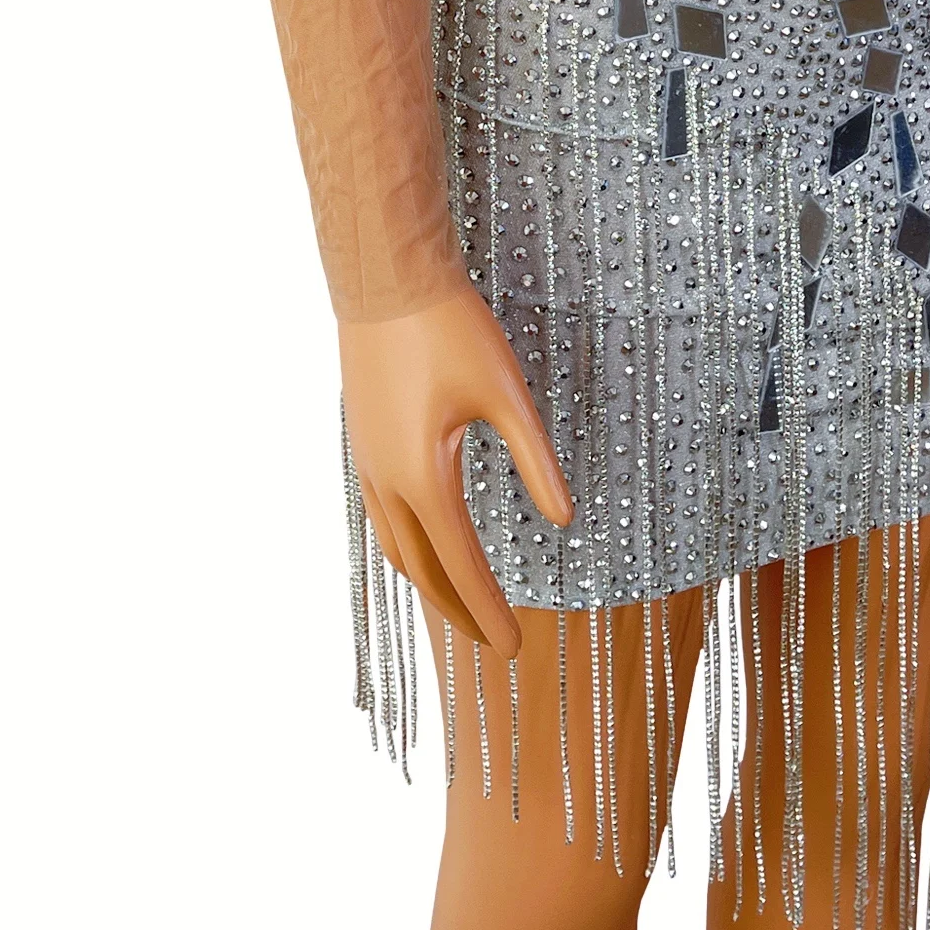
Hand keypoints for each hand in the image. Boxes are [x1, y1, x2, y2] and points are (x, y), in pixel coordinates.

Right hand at [338, 274, 572, 655]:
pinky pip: (383, 517)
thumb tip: (566, 519)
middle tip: (497, 644)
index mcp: (424, 478)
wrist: (385, 279)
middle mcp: (386, 482)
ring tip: (463, 606)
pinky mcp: (363, 443)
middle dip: (461, 612)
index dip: (490, 612)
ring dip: (431, 584)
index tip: (516, 649)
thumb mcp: (507, 394)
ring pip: (397, 548)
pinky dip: (409, 549)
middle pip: (424, 572)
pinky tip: (427, 543)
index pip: (462, 567)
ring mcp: (367, 464)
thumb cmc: (451, 328)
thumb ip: (536, 460)